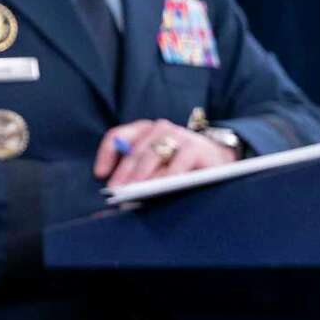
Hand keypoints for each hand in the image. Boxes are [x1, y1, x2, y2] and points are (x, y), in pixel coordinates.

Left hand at [94, 118, 237, 186]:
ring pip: (153, 155)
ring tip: (134, 191)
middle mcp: (160, 128)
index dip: (107, 155)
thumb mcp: (157, 161)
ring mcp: (179, 136)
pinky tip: (160, 187)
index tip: (100, 175)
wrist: (219, 158)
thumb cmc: (179, 162)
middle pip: (135, 151)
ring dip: (142, 175)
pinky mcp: (196, 148)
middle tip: (117, 191)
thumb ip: (138, 168)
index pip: (118, 136)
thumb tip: (117, 188)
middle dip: (124, 173)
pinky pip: (177, 163)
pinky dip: (167, 176)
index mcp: (145, 129)